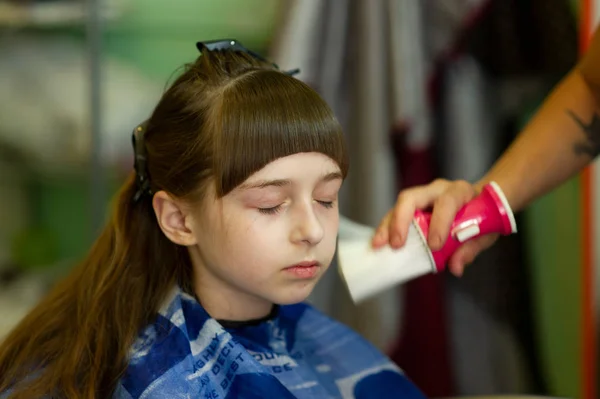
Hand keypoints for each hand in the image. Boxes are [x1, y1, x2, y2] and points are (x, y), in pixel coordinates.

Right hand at [371, 179, 498, 275]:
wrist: (480, 205)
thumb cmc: (482, 217)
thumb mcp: (484, 233)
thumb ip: (470, 248)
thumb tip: (455, 267)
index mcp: (459, 192)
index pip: (447, 202)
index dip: (439, 223)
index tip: (434, 245)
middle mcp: (436, 190)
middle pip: (412, 198)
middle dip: (401, 220)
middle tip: (397, 244)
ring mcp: (421, 197)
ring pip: (399, 206)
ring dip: (387, 226)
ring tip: (379, 245)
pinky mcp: (410, 208)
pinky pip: (394, 215)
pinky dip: (386, 229)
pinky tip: (379, 243)